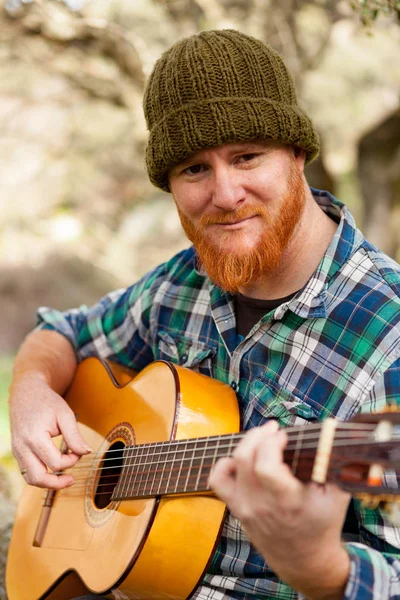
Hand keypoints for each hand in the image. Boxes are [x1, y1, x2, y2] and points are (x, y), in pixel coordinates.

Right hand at [10, 372, 91, 488]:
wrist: (26, 393)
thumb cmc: (46, 402)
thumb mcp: (65, 415)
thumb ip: (75, 436)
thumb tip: (86, 452)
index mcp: (35, 437)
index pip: (55, 462)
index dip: (71, 460)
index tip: (78, 451)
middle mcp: (22, 447)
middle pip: (38, 478)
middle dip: (57, 483)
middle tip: (72, 480)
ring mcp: (18, 451)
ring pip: (30, 479)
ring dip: (47, 483)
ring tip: (64, 479)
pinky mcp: (17, 452)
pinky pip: (26, 472)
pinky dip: (40, 475)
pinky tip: (53, 471)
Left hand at [209, 421, 350, 599]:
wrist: (306, 561)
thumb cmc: (323, 522)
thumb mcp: (338, 494)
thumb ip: (333, 462)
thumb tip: (329, 430)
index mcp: (288, 502)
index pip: (266, 466)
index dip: (271, 442)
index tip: (284, 434)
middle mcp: (262, 505)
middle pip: (245, 458)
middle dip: (258, 435)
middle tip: (273, 429)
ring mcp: (246, 508)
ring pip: (231, 465)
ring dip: (244, 445)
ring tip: (260, 439)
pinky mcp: (237, 509)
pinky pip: (219, 480)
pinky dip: (225, 464)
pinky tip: (242, 459)